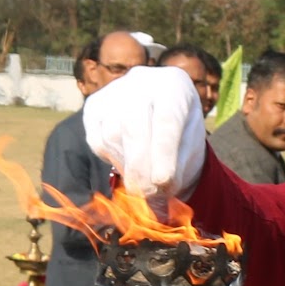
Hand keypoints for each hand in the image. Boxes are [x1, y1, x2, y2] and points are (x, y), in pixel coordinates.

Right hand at [82, 66, 205, 195]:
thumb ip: (177, 169)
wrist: (163, 119)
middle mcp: (140, 81)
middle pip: (134, 126)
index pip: (166, 118)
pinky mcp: (94, 107)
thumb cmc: (182, 135)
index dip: (164, 153)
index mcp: (173, 84)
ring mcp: (113, 91)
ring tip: (144, 184)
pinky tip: (129, 165)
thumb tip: (156, 204)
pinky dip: (113, 160)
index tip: (163, 182)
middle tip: (150, 194)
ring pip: (112, 135)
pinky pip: (97, 140)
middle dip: (141, 168)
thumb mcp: (191, 148)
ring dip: (128, 168)